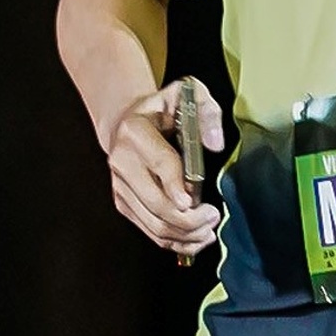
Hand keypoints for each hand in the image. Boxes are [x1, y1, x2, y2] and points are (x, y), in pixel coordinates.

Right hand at [103, 76, 224, 259]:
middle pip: (157, 203)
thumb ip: (207, 112)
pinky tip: (195, 238)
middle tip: (213, 217)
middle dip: (188, 218)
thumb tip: (215, 144)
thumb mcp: (188, 94)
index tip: (193, 202)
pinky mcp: (123, 203)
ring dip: (185, 234)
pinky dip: (175, 241)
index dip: (176, 186)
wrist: (127, 121)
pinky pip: (150, 231)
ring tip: (209, 230)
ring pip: (154, 223)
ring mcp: (120, 186)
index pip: (160, 164)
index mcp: (135, 131)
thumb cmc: (163, 110)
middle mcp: (122, 161)